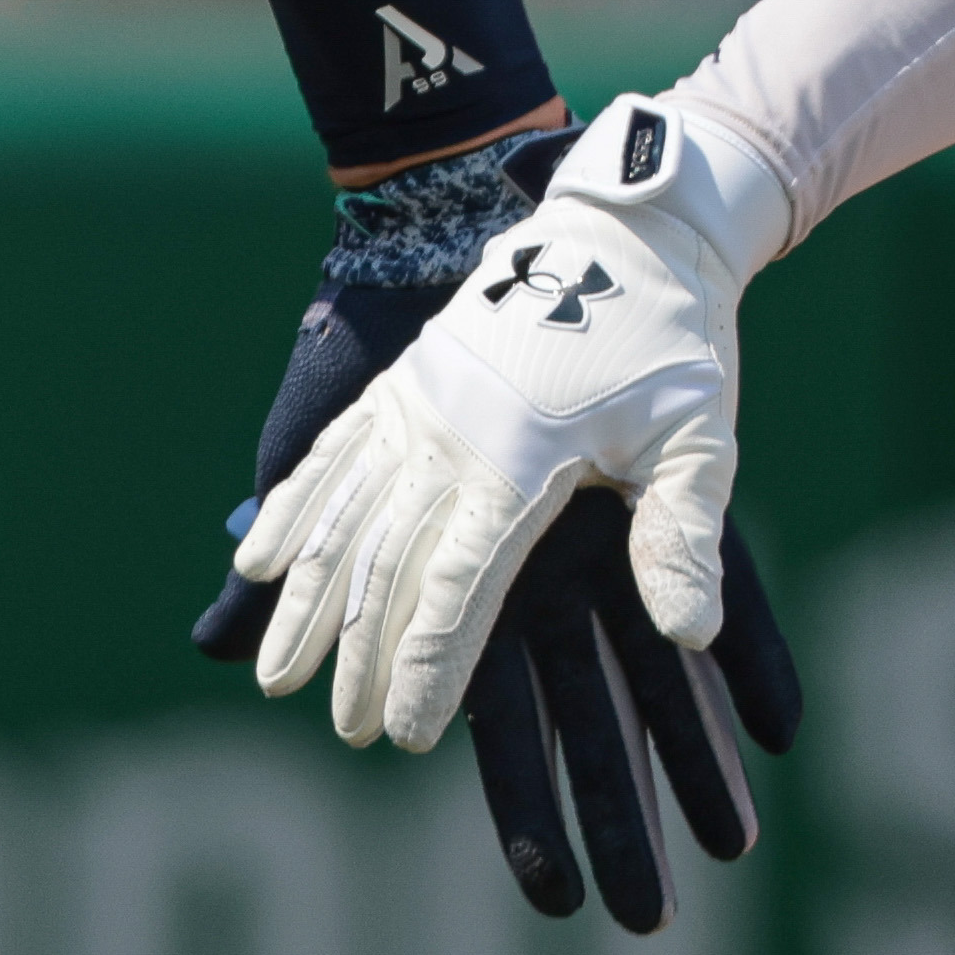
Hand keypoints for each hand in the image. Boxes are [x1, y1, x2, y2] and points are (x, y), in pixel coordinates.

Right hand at [185, 118, 802, 929]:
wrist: (626, 220)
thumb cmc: (671, 338)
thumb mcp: (699, 436)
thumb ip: (682, 535)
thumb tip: (691, 634)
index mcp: (523, 455)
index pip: (461, 583)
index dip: (428, 664)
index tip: (404, 734)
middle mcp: (453, 432)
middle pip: (388, 563)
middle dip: (360, 655)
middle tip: (344, 732)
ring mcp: (418, 402)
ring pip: (344, 515)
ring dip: (305, 597)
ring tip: (276, 674)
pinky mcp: (405, 379)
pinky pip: (334, 453)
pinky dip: (294, 507)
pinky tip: (255, 554)